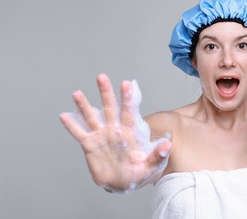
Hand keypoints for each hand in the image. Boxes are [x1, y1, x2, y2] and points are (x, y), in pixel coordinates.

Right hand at [60, 74, 171, 192]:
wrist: (123, 184)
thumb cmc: (139, 173)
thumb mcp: (152, 166)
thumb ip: (158, 155)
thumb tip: (168, 144)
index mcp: (130, 132)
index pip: (129, 112)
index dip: (127, 98)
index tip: (126, 84)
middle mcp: (115, 129)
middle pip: (110, 108)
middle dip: (106, 93)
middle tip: (102, 77)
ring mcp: (101, 136)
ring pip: (92, 117)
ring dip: (84, 105)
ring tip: (77, 93)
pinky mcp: (90, 145)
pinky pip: (79, 133)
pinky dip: (72, 126)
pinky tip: (64, 116)